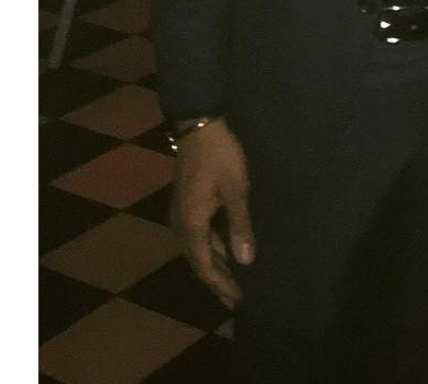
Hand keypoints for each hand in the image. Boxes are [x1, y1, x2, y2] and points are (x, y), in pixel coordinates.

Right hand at [169, 118, 253, 308]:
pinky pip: (200, 234)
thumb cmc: (220, 157)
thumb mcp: (236, 190)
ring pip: (199, 248)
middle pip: (199, 261)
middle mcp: (181, 224)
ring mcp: (183, 213)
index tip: (237, 301)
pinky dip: (215, 246)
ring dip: (217, 263)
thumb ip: (240, 226)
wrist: (199, 126)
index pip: (204, 267)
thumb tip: (246, 261)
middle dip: (218, 280)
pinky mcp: (188, 203)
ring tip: (237, 277)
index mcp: (191, 225)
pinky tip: (230, 247)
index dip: (221, 286)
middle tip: (238, 296)